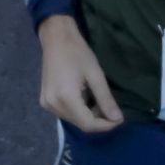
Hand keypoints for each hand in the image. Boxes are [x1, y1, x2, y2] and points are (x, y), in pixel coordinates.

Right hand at [37, 16, 123, 132]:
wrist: (56, 38)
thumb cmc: (78, 52)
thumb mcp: (96, 74)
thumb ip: (106, 99)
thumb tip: (118, 119)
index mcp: (65, 98)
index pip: (88, 124)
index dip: (105, 125)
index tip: (119, 119)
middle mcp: (53, 105)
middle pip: (80, 124)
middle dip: (98, 120)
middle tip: (110, 107)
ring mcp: (47, 104)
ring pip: (73, 120)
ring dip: (88, 116)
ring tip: (97, 100)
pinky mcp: (45, 101)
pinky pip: (65, 113)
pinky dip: (78, 110)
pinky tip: (84, 97)